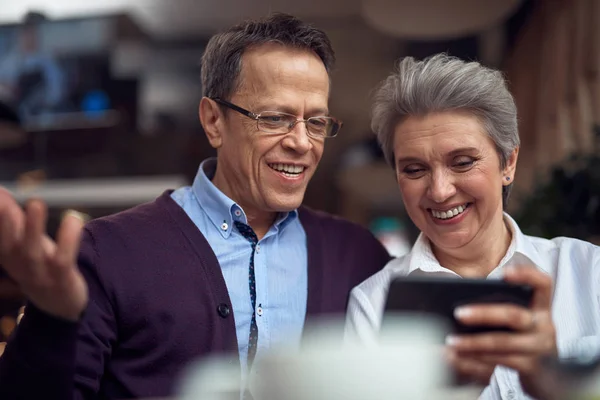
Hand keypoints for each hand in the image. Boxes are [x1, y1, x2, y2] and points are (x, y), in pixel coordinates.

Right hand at [0, 189, 87, 321]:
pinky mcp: (62, 278)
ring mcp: (40, 274)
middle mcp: (19, 265)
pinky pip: (63, 260)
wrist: (60, 306)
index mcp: (8, 255)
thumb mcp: (23, 244)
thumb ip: (12, 219)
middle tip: (2, 202)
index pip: (1, 238)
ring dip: (32, 228)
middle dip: (4, 222)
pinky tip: (73, 219)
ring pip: (33, 252)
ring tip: (35, 203)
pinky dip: (67, 241)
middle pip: (9, 244)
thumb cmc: (39, 266)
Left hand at [445, 265, 556, 398]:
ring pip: (504, 342)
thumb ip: (502, 305)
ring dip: (474, 341)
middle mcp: (544, 324)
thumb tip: (462, 297)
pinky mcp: (533, 367)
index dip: (527, 275)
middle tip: (458, 313)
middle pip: (513, 315)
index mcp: (541, 306)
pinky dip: (479, 357)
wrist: (547, 375)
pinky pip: (502, 360)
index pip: (542, 284)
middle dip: (483, 314)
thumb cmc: (523, 337)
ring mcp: (540, 347)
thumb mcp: (521, 319)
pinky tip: (462, 355)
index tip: (504, 273)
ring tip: (452, 341)